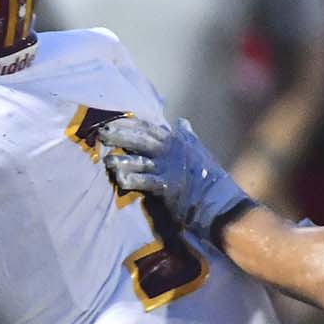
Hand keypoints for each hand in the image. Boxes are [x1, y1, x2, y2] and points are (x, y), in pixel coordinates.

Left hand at [100, 116, 251, 236]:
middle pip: (141, 139)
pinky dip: (131, 179)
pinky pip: (145, 181)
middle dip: (120, 135)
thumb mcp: (198, 152)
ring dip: (121, 160)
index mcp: (177, 142)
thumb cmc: (208, 178)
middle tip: (101, 132)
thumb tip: (182, 121)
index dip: (129, 123)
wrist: (222, 204)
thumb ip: (187, 137)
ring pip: (139, 160)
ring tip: (107, 160)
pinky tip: (119, 179)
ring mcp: (169, 168)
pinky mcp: (168, 185)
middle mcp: (172, 151)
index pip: (149, 128)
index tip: (111, 119)